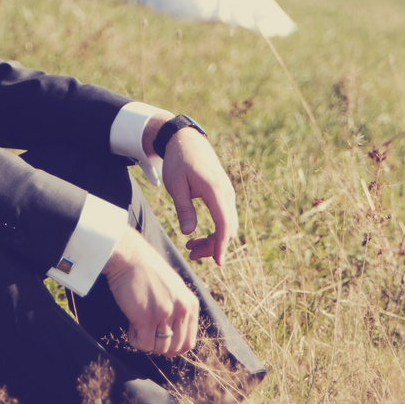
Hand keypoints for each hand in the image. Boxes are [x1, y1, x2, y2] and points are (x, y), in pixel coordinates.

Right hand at [103, 229, 199, 355]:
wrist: (131, 257)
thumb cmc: (148, 272)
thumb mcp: (175, 289)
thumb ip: (179, 310)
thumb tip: (173, 337)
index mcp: (190, 305)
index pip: (188, 343)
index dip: (173, 347)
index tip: (160, 339)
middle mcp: (181, 310)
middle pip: (174, 348)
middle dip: (159, 345)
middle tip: (147, 332)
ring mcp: (164, 314)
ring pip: (159, 349)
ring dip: (146, 342)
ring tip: (138, 325)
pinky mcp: (146, 318)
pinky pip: (143, 345)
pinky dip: (135, 340)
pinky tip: (131, 325)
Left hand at [160, 126, 237, 265]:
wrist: (187, 141)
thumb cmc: (178, 161)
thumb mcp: (176, 185)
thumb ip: (183, 208)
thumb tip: (189, 232)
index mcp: (215, 190)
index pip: (224, 224)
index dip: (221, 245)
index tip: (218, 263)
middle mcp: (226, 193)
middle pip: (228, 229)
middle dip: (213, 246)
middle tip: (191, 254)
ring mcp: (227, 194)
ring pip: (228, 225)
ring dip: (213, 240)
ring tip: (191, 247)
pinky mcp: (224, 195)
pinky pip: (225, 217)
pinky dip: (215, 230)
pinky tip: (198, 235)